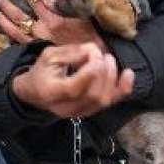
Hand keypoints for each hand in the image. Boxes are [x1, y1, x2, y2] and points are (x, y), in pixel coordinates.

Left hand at [0, 0, 108, 51]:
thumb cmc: (93, 39)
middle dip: (9, 7)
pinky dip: (11, 37)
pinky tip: (4, 33)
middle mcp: (43, 32)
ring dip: (6, 21)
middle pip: (21, 17)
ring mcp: (40, 42)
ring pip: (17, 31)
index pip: (36, 3)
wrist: (95, 62)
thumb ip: (64, 8)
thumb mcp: (83, 20)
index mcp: (54, 21)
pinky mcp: (40, 52)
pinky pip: (21, 44)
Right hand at [11, 42, 134, 118]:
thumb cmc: (41, 72)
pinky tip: (129, 74)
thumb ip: (72, 52)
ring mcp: (79, 113)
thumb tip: (94, 50)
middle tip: (101, 55)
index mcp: (51, 92)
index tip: (93, 54)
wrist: (34, 93)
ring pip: (103, 101)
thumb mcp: (49, 55)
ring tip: (109, 60)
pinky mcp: (90, 112)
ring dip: (112, 78)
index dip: (90, 71)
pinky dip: (122, 89)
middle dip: (103, 72)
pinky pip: (110, 104)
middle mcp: (65, 108)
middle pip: (93, 95)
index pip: (74, 88)